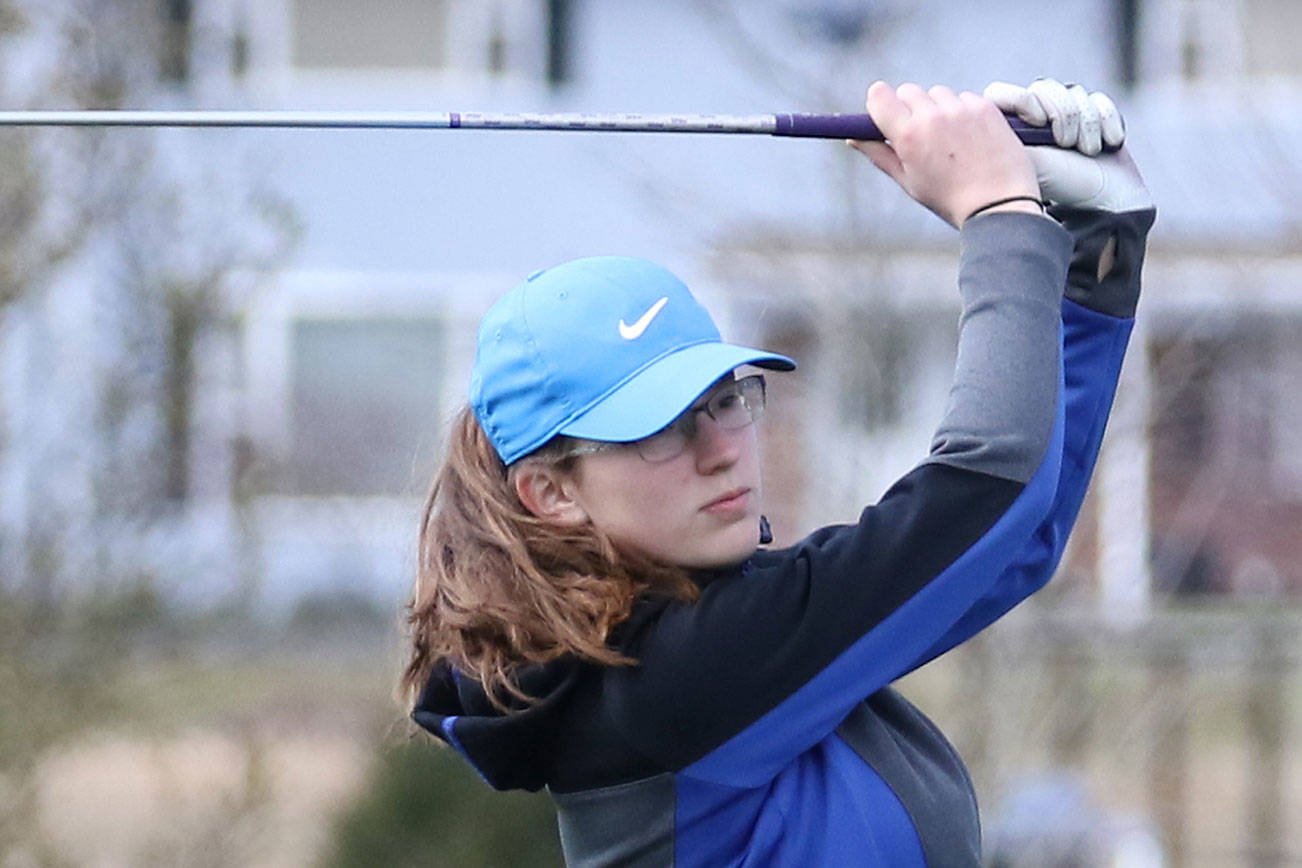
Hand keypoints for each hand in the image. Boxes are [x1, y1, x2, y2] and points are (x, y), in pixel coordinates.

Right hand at [849, 81, 1039, 227]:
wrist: (999, 204)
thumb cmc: (949, 199)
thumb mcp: (908, 181)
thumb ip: (880, 154)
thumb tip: (854, 138)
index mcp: (908, 136)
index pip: (879, 95)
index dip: (880, 103)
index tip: (885, 114)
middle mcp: (933, 116)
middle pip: (909, 91)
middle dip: (909, 107)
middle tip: (921, 134)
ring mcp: (961, 109)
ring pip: (938, 93)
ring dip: (938, 108)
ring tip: (951, 139)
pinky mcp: (985, 107)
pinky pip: (964, 98)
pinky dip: (963, 111)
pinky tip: (970, 137)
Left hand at [983, 78, 1152, 211]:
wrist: (1105, 202)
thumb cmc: (1060, 186)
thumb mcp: (1023, 161)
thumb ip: (1000, 138)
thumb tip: (975, 123)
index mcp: (1009, 130)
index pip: (1001, 93)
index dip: (1022, 100)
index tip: (1037, 121)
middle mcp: (1034, 120)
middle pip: (1044, 88)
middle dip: (1062, 115)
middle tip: (1065, 143)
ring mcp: (1065, 117)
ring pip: (1074, 93)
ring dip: (1086, 122)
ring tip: (1086, 150)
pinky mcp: (1094, 117)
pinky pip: (1098, 101)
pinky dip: (1106, 122)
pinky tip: (1106, 144)